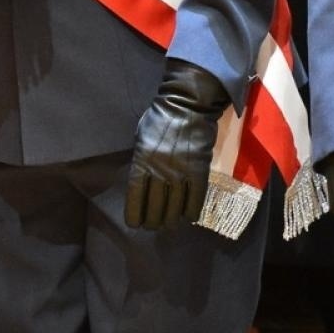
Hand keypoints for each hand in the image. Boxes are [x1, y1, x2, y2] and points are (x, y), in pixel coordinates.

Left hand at [125, 59, 229, 229]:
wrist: (187, 105)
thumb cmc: (159, 119)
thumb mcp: (141, 137)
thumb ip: (140, 159)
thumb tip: (141, 179)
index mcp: (142, 160)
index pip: (136, 195)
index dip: (135, 213)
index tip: (134, 224)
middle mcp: (160, 170)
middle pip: (156, 206)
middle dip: (153, 221)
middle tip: (152, 227)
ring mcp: (181, 172)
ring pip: (175, 207)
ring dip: (171, 221)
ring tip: (168, 225)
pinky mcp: (199, 171)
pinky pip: (196, 199)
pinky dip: (191, 212)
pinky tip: (187, 217)